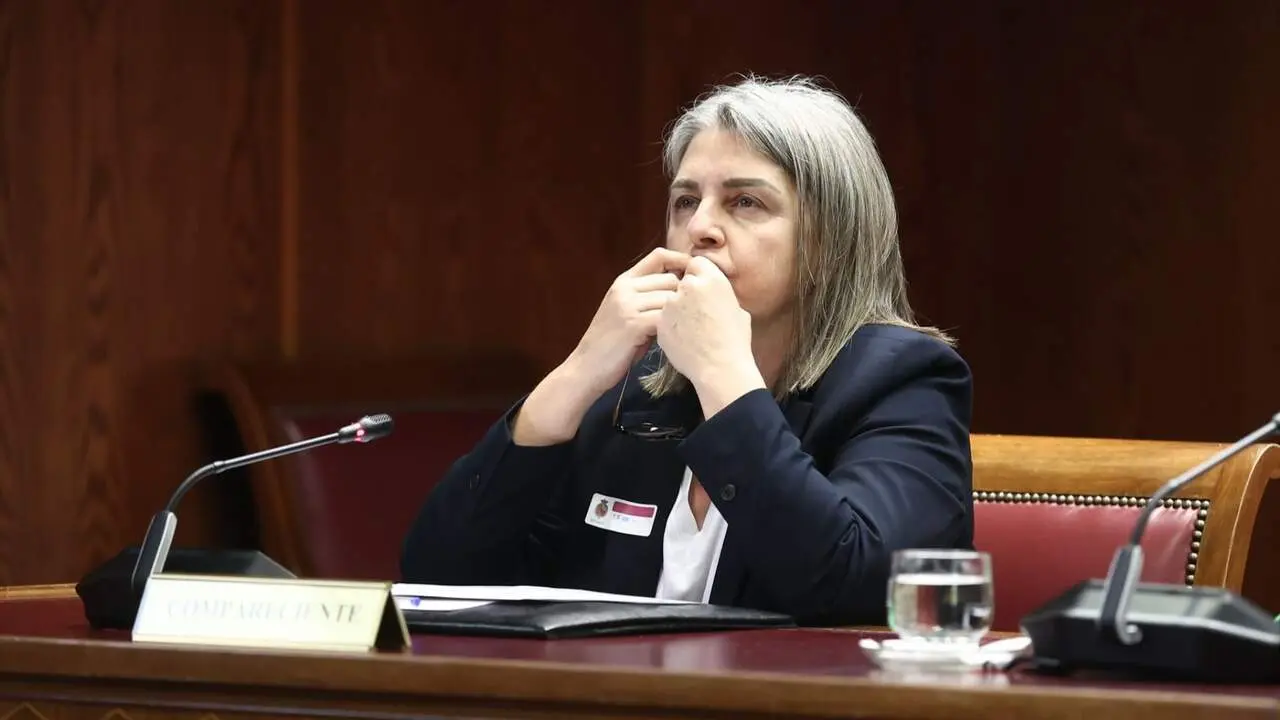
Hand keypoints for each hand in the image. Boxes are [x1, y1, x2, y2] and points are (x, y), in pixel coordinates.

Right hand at [512, 248, 691, 445]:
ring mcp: (627, 305)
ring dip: (680, 314)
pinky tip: (676, 339)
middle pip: (670, 278)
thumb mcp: (626, 313)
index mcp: (623, 282)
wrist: (586, 368)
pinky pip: (665, 318)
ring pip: (671, 298)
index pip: (658, 256)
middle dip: (683, 295)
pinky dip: (674, 327)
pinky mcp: (633, 324)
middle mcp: (624, 288)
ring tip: (683, 329)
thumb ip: (647, 299)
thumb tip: (682, 292)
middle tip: (691, 314)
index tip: (695, 276)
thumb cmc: (611, 345)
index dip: (681, 261)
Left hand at [656, 256, 756, 389]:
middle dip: (685, 292)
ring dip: (675, 309)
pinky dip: (669, 326)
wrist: (720, 368)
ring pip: (669, 300)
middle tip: (695, 311)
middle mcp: (688, 286)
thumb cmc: (736, 341)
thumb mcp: (738, 310)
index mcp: (711, 279)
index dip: (698, 274)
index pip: (696, 263)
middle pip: (680, 281)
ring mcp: (671, 304)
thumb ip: (721, 296)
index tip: (701, 289)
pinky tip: (682, 339)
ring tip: (689, 329)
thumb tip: (715, 296)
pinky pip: (662, 318)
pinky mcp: (660, 322)